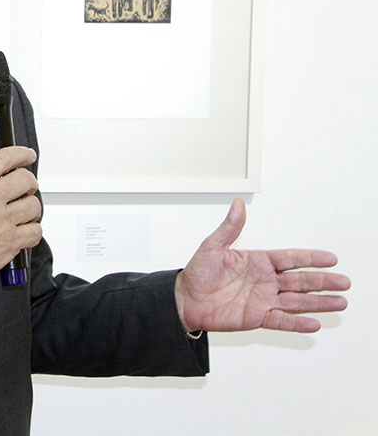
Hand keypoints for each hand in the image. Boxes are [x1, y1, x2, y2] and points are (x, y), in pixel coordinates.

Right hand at [0, 146, 41, 297]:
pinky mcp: (10, 242)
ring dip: (31, 208)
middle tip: (25, 188)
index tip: (27, 156)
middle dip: (28, 183)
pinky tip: (24, 230)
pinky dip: (32, 231)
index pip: (4, 159)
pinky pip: (35, 232)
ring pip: (34, 206)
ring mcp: (2, 221)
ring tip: (23, 212)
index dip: (21, 154)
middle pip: (25, 180)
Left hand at [174, 199, 349, 333]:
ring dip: (318, 302)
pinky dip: (297, 323)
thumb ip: (229, 228)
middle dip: (322, 281)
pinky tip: (314, 323)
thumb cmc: (197, 273)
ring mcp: (263, 299)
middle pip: (300, 280)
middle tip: (344, 282)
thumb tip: (237, 205)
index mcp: (257, 261)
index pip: (290, 258)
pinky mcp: (257, 317)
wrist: (185, 300)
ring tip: (339, 302)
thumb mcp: (212, 247)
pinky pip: (281, 320)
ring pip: (297, 301)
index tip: (330, 258)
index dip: (310, 258)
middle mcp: (264, 280)